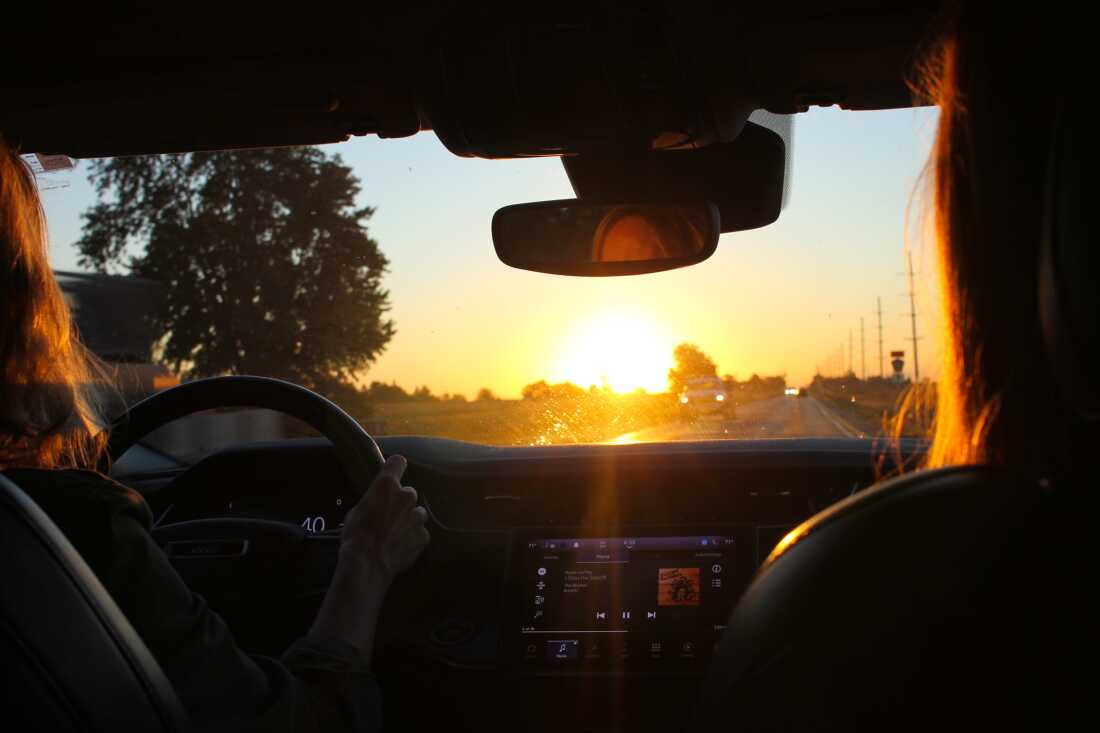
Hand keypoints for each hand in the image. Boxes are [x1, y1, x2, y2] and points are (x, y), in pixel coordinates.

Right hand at [339, 454, 429, 580]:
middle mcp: (406, 496)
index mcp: (387, 485)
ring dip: (410, 520)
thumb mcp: (356, 511)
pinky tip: (401, 547)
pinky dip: (413, 538)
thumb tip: (377, 504)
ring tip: (396, 534)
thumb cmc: (356, 536)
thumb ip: (373, 501)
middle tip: (389, 516)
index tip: (393, 474)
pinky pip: (420, 533)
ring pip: (418, 513)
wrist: (367, 564)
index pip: (398, 462)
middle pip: (408, 493)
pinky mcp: (423, 536)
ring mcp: (417, 516)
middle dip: (401, 502)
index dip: (395, 468)